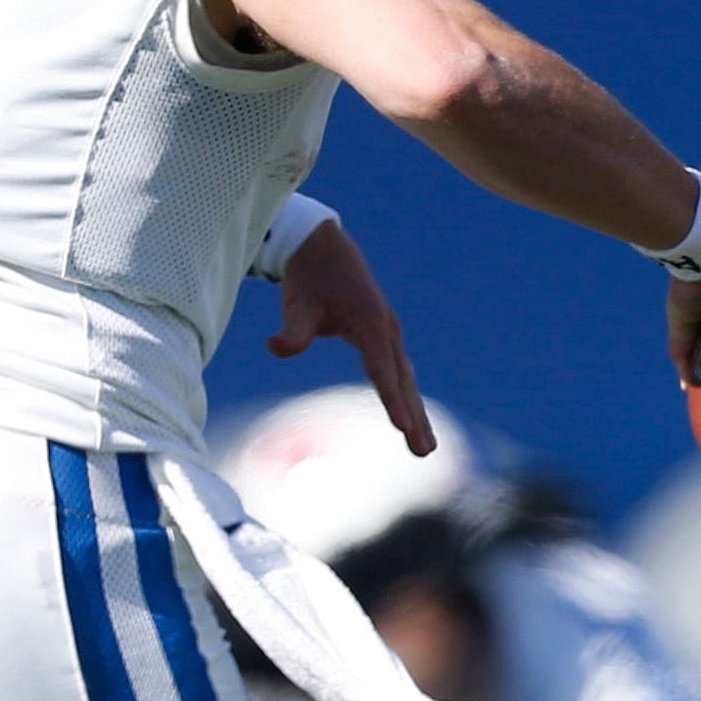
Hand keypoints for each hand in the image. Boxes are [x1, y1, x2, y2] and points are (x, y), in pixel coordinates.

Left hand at [268, 217, 436, 457]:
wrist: (322, 247)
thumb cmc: (308, 278)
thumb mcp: (297, 303)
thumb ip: (292, 330)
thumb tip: (276, 347)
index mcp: (371, 324)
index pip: (382, 371)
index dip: (393, 400)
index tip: (403, 428)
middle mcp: (387, 330)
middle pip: (403, 381)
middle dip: (414, 417)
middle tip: (424, 452)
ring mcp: (389, 332)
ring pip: (405, 379)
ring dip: (416, 411)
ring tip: (425, 445)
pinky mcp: (384, 334)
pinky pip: (399, 371)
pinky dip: (406, 395)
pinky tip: (411, 416)